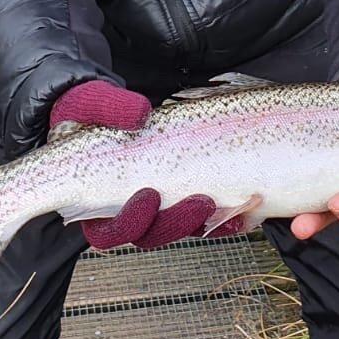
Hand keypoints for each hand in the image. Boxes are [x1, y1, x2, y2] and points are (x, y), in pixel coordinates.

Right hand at [49, 82, 241, 249]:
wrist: (108, 108)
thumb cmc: (92, 110)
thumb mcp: (94, 102)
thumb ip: (111, 108)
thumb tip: (139, 114)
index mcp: (96, 199)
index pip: (108, 231)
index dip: (129, 221)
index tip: (149, 194)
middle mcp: (125, 210)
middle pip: (150, 236)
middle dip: (178, 223)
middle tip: (202, 201)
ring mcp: (156, 206)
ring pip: (179, 229)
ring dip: (205, 221)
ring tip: (229, 201)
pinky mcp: (183, 196)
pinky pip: (204, 218)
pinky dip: (226, 215)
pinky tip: (246, 206)